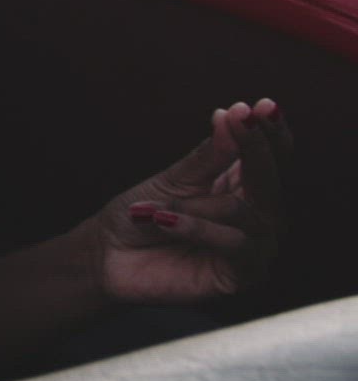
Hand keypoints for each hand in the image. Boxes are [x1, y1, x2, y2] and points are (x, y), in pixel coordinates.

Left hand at [93, 99, 289, 303]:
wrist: (108, 256)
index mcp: (242, 186)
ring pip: (243, 212)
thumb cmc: (141, 213)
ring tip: (157, 207)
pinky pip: (234, 245)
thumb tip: (233, 115)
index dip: (271, 132)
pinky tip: (163, 219)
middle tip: (241, 120)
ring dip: (195, 205)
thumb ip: (208, 155)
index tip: (262, 105)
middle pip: (270, 180)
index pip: (271, 157)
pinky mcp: (241, 275)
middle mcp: (256, 216)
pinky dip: (197, 228)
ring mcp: (252, 247)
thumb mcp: (173, 179)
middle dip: (255, 148)